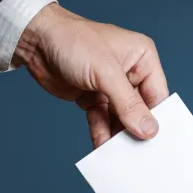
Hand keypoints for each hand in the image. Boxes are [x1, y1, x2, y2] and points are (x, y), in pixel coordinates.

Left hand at [14, 3, 168, 148]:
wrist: (34, 40)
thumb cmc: (73, 41)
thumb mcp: (106, 72)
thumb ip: (128, 103)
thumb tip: (149, 129)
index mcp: (142, 58)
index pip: (157, 94)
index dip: (156, 117)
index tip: (154, 141)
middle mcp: (131, 72)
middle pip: (140, 109)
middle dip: (136, 128)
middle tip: (136, 151)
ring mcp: (112, 86)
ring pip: (121, 117)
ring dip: (118, 133)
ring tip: (117, 152)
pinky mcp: (94, 97)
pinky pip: (103, 119)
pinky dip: (102, 132)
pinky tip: (101, 144)